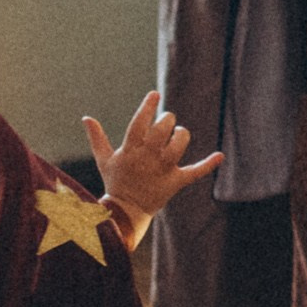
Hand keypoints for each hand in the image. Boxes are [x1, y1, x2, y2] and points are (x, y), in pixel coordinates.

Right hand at [83, 90, 220, 248]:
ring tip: (178, 134)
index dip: (147, 107)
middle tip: (166, 121)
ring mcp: (162, 170)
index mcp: (130, 150)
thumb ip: (97, 138)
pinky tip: (220, 155)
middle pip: (162, 131)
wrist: (125, 211)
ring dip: (181, 135)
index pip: (139, 123)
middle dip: (167, 120)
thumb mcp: (104, 159)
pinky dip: (208, 164)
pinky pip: (194, 172)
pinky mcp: (175, 182)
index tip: (155, 94)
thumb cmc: (115, 182)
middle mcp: (147, 158)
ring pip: (178, 145)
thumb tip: (86, 118)